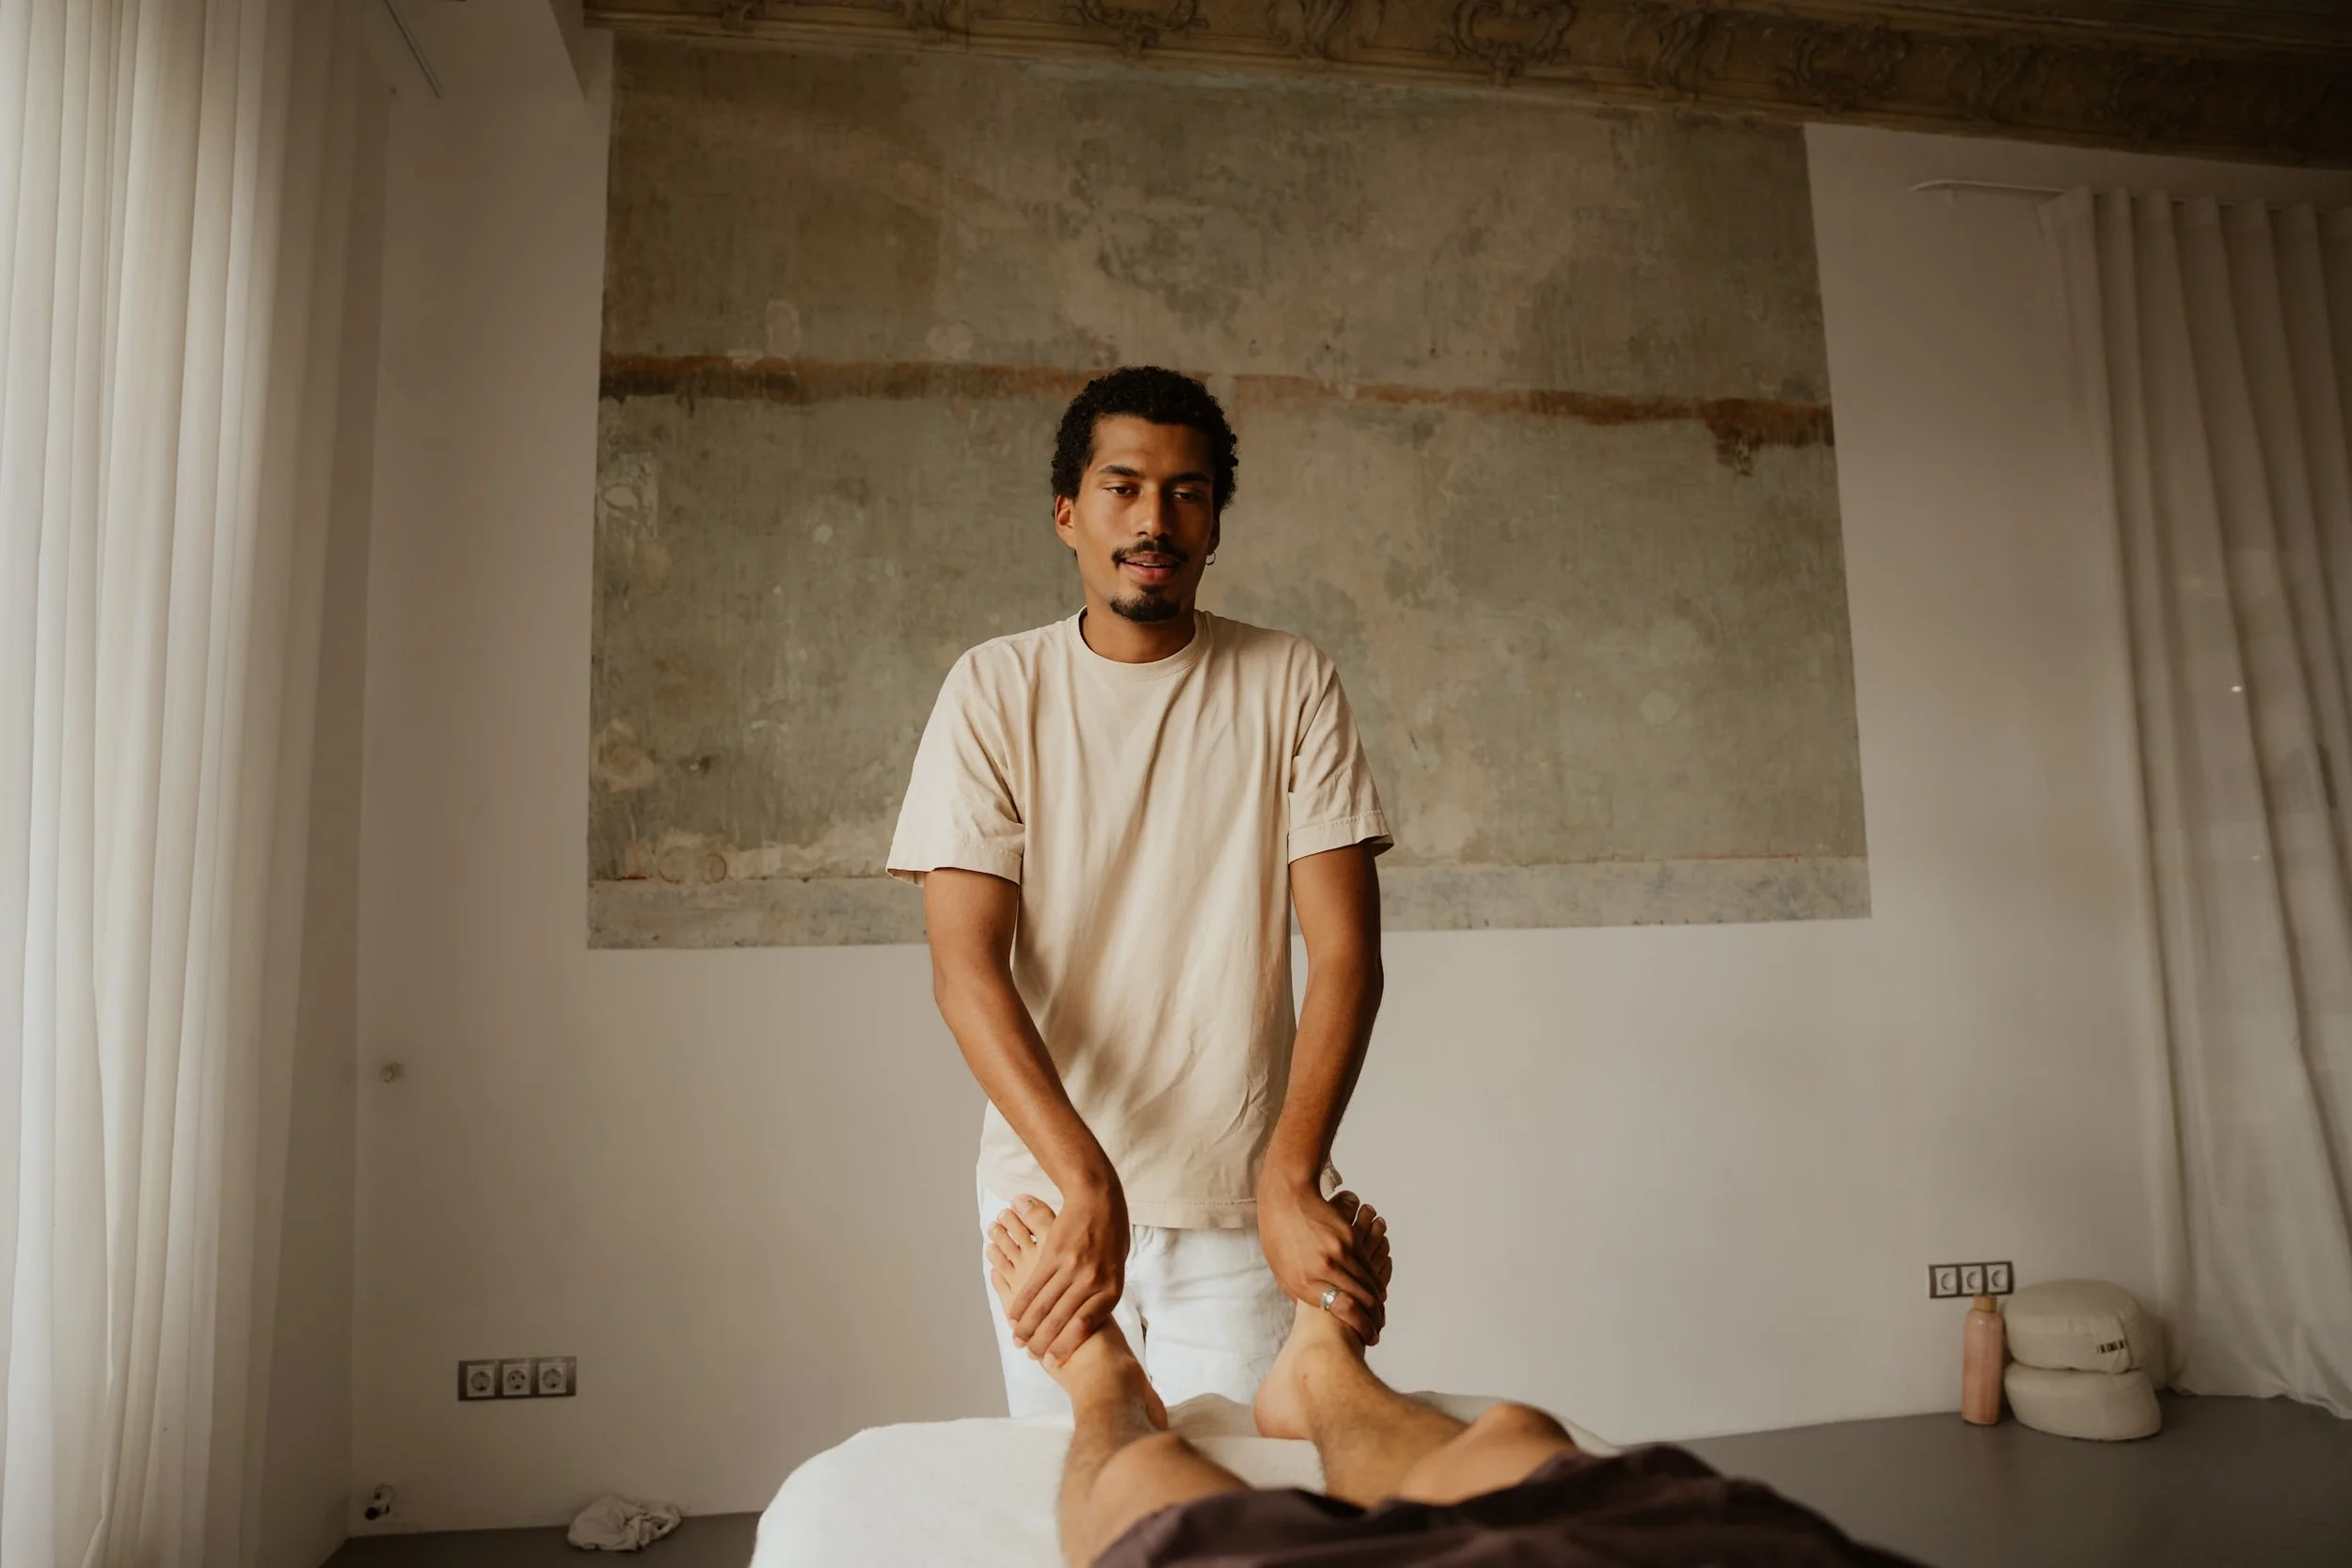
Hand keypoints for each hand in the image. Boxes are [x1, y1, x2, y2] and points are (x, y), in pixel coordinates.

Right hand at [1002, 1186, 1126, 1368]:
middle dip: (1043, 1342)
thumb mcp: (1116, 1268)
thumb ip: (1103, 1294)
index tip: (1052, 1361)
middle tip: (1031, 1356)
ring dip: (1028, 1326)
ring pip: (1044, 1304)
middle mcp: (1091, 1280)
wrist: (1100, 1199)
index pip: (1085, 1325)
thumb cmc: (1112, 1235)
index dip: (1066, 1346)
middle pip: (1061, 1319)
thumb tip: (1090, 1320)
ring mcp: (1070, 1267)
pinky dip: (1022, 1303)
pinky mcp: (1052, 1254)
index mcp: (1110, 1288)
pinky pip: (1033, 1284)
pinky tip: (1013, 1316)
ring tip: (1018, 1341)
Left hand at [1257, 1179, 1384, 1343]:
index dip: (1361, 1326)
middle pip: (1362, 1299)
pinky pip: (1369, 1265)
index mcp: (1304, 1282)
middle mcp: (1325, 1268)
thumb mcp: (1282, 1273)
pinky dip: (1376, 1282)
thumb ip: (1302, 1294)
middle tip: (1377, 1331)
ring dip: (1378, 1303)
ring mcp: (1340, 1251)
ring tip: (1379, 1315)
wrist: (1286, 1198)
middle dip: (1374, 1319)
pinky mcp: (1350, 1238)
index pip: (1345, 1310)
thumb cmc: (1278, 1237)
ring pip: (1370, 1284)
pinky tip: (1377, 1292)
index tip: (1368, 1336)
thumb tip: (1320, 1312)